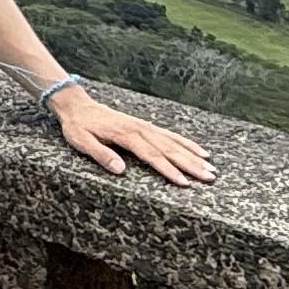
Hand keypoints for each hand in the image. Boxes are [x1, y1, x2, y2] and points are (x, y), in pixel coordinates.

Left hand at [51, 87, 215, 184]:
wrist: (78, 106)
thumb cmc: (79, 126)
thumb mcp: (82, 142)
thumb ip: (101, 154)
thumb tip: (120, 169)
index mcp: (126, 134)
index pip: (152, 155)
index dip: (168, 170)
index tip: (184, 182)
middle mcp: (140, 129)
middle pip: (170, 149)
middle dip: (191, 165)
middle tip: (209, 177)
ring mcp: (145, 127)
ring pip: (174, 142)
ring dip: (193, 155)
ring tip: (210, 167)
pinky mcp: (146, 126)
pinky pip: (170, 135)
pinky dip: (186, 143)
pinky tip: (199, 151)